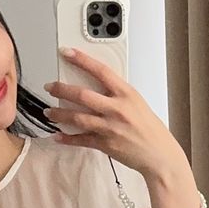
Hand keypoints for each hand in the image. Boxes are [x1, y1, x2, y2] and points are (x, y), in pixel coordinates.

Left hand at [42, 49, 187, 183]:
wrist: (159, 155)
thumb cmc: (150, 129)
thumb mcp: (137, 103)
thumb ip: (117, 95)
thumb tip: (97, 88)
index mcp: (126, 94)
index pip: (100, 71)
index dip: (81, 60)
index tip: (66, 52)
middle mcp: (117, 109)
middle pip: (82, 95)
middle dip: (62, 90)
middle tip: (50, 87)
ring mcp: (110, 127)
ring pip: (77, 118)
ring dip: (59, 114)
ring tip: (48, 112)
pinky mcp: (106, 144)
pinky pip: (81, 139)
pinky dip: (67, 138)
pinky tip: (57, 136)